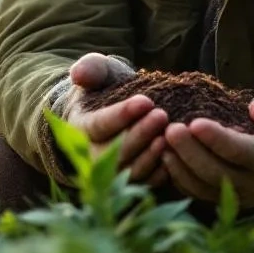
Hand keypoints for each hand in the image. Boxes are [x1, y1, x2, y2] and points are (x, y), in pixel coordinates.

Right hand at [62, 53, 168, 185]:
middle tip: (162, 115)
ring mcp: (112, 171)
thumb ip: (91, 68)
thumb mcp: (99, 71)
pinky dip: (159, 173)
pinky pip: (145, 183)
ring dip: (150, 155)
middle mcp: (92, 155)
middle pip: (114, 152)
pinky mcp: (133, 181)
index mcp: (80, 127)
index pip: (98, 125)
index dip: (121, 115)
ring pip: (129, 171)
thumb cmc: (107, 86)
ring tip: (168, 136)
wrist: (116, 108)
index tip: (145, 101)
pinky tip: (174, 155)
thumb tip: (79, 74)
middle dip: (139, 135)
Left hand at [161, 90, 253, 208]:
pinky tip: (164, 156)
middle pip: (217, 173)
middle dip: (191, 152)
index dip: (218, 139)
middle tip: (170, 129)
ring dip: (180, 166)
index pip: (241, 152)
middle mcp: (253, 185)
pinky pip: (196, 193)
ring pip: (202, 187)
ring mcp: (235, 197)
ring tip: (162, 142)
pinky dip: (178, 177)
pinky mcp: (220, 201)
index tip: (196, 123)